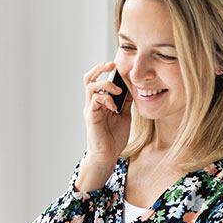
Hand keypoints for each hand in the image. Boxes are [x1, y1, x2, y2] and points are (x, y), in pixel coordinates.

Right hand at [77, 60, 131, 191]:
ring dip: (106, 84)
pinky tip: (114, 105)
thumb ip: (126, 102)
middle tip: (112, 65)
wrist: (107, 156)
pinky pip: (95, 99)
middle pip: (89, 78)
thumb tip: (133, 88)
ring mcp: (90, 109)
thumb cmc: (114, 139)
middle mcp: (92, 103)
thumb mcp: (125, 116)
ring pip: (91, 85)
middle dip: (100, 68)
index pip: (98, 79)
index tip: (118, 67)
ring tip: (118, 91)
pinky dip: (105, 98)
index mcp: (100, 102)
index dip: (105, 70)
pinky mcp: (91, 116)